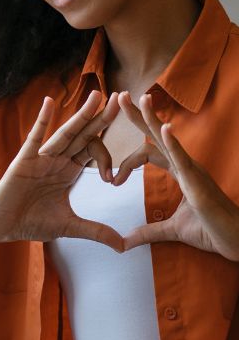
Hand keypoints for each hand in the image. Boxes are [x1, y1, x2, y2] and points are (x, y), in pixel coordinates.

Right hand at [0, 90, 123, 251]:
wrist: (1, 226)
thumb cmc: (31, 222)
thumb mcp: (69, 226)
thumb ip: (96, 231)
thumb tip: (123, 246)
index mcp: (69, 171)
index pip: (94, 152)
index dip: (108, 155)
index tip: (113, 177)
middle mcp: (58, 160)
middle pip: (84, 135)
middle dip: (102, 118)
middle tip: (121, 99)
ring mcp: (41, 158)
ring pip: (66, 133)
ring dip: (81, 114)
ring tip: (97, 95)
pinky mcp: (24, 160)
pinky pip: (35, 137)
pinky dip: (41, 120)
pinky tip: (49, 102)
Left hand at [117, 92, 238, 260]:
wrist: (235, 243)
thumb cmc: (210, 231)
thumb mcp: (171, 231)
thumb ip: (148, 232)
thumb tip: (125, 241)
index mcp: (180, 171)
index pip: (149, 153)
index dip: (128, 162)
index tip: (113, 181)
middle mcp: (185, 165)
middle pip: (157, 135)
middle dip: (138, 115)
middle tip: (119, 95)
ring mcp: (193, 170)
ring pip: (168, 139)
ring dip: (153, 118)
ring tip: (141, 99)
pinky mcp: (198, 181)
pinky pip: (183, 158)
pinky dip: (173, 142)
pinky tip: (164, 127)